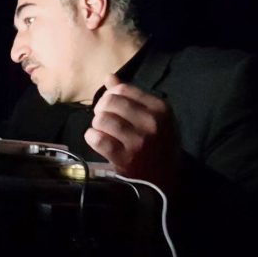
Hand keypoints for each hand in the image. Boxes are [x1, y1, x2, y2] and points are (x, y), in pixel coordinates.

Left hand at [85, 74, 179, 191]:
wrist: (165, 180)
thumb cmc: (157, 145)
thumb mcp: (153, 118)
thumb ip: (131, 96)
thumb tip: (109, 77)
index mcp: (160, 108)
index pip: (123, 89)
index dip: (110, 96)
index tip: (111, 108)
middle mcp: (151, 123)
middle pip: (110, 102)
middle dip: (101, 109)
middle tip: (103, 120)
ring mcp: (138, 142)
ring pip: (102, 119)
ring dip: (97, 125)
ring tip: (103, 132)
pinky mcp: (125, 159)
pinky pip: (97, 139)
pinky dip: (92, 138)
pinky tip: (98, 141)